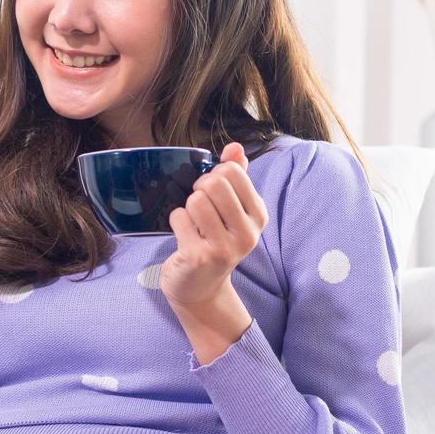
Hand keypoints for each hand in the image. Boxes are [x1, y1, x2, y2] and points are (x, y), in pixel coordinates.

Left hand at [160, 142, 268, 307]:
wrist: (201, 286)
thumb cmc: (215, 240)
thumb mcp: (232, 210)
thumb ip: (236, 176)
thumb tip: (234, 147)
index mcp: (258, 216)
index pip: (232, 171)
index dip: (214, 174)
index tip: (212, 192)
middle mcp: (247, 234)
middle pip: (214, 183)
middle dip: (199, 188)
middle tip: (198, 205)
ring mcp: (224, 248)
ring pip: (196, 200)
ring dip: (187, 207)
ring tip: (193, 223)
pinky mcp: (199, 257)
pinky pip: (179, 217)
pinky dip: (176, 221)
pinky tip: (184, 236)